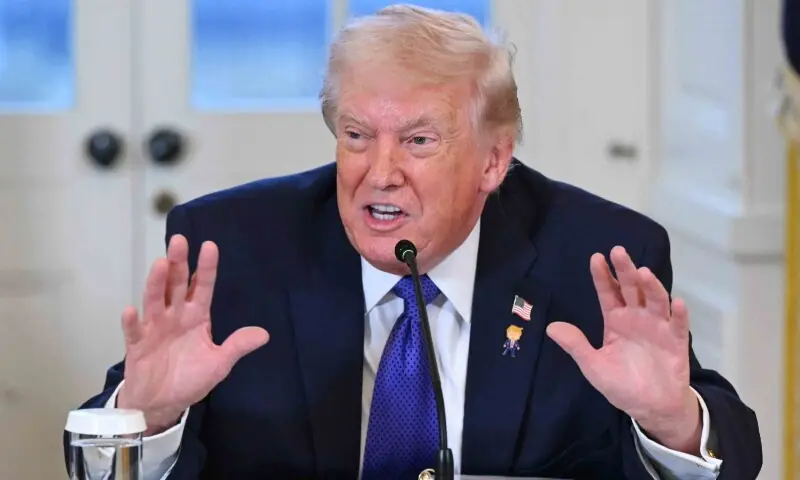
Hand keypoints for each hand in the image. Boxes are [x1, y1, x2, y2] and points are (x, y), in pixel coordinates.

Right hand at [117, 234, 269, 434]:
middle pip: (176, 285)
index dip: (206, 268)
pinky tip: (131, 310)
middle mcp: (175, 316)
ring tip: (161, 264)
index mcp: (196, 316)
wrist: (163, 404)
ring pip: (155, 300)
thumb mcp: (219, 363)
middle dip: (179, 263)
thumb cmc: (190, 379)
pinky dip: (132, 321)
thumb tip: (264, 334)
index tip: (210, 246)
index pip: (202, 287)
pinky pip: (133, 331)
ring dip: (157, 282)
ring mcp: (155, 328)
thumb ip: (237, 346)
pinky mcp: (137, 345)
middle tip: (180, 240)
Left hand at [546, 246, 700, 452]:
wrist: (650, 407)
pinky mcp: (677, 341)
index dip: (602, 276)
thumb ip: (576, 345)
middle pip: (631, 288)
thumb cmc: (621, 384)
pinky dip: (679, 314)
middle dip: (625, 270)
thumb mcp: (593, 366)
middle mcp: (637, 317)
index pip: (608, 292)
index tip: (596, 258)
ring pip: (655, 300)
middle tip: (618, 251)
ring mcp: (658, 327)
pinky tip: (677, 303)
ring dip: (651, 286)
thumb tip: (550, 327)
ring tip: (644, 273)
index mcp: (616, 320)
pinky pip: (679, 325)